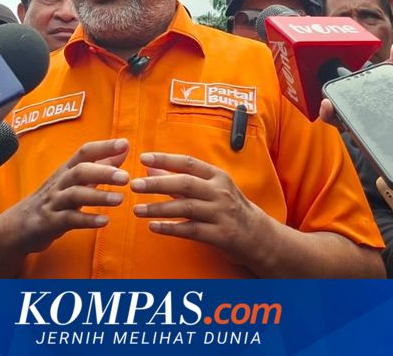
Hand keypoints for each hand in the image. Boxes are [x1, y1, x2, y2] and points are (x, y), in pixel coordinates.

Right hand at [0, 139, 129, 255]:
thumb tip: (124, 149)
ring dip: (98, 196)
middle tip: (125, 177)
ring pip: (74, 195)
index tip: (125, 144)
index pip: (84, 152)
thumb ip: (100, 165)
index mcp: (67, 170)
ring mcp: (53, 202)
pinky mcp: (50, 222)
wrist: (18, 225)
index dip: (104, 147)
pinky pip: (69, 220)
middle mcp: (59, 182)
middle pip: (80, 171)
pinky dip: (87, 220)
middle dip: (102, 172)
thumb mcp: (75, 181)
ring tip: (119, 199)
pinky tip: (104, 222)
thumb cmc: (53, 199)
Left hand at [130, 152, 269, 266]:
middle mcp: (220, 192)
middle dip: (157, 184)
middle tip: (134, 185)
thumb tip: (150, 168)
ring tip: (137, 210)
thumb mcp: (210, 188)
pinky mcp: (221, 235)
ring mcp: (221, 213)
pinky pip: (191, 231)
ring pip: (186, 208)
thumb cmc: (228, 207)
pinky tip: (153, 227)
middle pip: (185, 184)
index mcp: (217, 176)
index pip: (188, 163)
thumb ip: (180, 178)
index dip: (165, 159)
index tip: (143, 158)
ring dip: (159, 208)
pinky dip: (171, 229)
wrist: (257, 235)